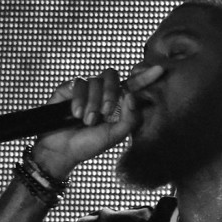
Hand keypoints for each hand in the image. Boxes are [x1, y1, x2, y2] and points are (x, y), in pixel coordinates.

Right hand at [30, 64, 163, 178]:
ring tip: (87, 120)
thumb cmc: (88, 145)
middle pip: (112, 75)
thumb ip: (130, 118)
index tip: (159, 69)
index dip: (145, 77)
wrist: (62, 151)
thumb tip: (131, 96)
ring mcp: (84, 90)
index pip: (131, 86)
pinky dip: (78, 100)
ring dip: (93, 103)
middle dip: (111, 92)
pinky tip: (75, 114)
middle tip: (106, 111)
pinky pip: (78, 83)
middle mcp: (101, 93)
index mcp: (115, 103)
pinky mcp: (67, 89)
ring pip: (95, 81)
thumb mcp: (115, 135)